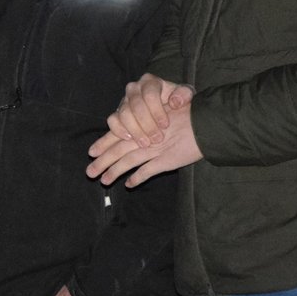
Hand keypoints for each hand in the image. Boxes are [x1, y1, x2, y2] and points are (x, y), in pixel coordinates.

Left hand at [87, 102, 203, 187]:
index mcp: (142, 123)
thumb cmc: (188, 113)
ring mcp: (155, 149)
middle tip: (89, 173)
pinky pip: (148, 171)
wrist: (207, 121)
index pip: (118, 134)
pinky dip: (138, 178)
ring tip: (104, 181)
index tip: (91, 152)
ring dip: (115, 172)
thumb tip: (136, 128)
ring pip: (128, 161)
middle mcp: (145, 136)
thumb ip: (150, 121)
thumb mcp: (165, 111)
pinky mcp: (166, 160)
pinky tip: (129, 185)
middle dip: (102, 162)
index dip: (103, 143)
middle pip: (118, 149)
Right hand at [107, 74, 194, 145]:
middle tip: (157, 139)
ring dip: (134, 130)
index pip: (150, 94)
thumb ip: (184, 94)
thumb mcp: (184, 95)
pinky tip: (129, 139)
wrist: (165, 105)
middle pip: (136, 105)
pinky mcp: (117, 113)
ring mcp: (124, 101)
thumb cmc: (175, 100)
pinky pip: (112, 120)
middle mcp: (134, 88)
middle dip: (146, 124)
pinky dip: (119, 130)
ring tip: (145, 143)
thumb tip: (175, 102)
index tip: (165, 125)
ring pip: (123, 114)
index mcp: (150, 82)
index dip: (157, 111)